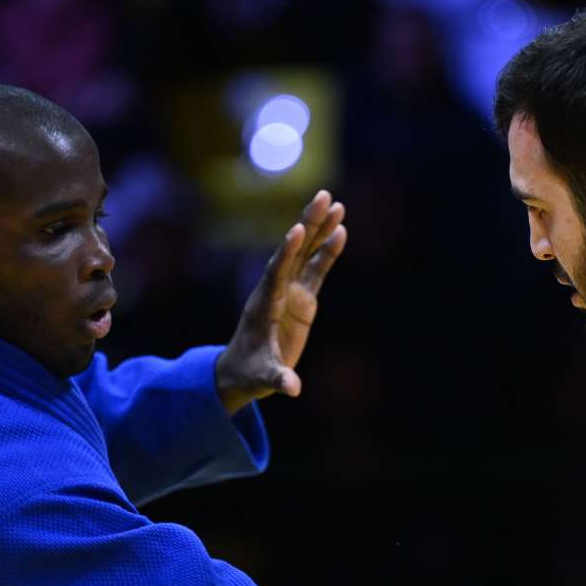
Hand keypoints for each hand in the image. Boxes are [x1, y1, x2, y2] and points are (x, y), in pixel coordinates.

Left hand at [215, 190, 347, 414]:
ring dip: (320, 230)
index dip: (287, 251)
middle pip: (293, 252)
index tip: (298, 229)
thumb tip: (293, 388)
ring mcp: (289, 292)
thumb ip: (278, 379)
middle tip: (323, 197)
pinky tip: (341, 231)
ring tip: (337, 205)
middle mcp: (276, 290)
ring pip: (306, 254)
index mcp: (264, 304)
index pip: (277, 272)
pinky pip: (317, 270)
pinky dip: (328, 251)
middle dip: (308, 224)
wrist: (245, 372)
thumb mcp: (263, 378)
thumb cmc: (249, 373)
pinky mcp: (302, 299)